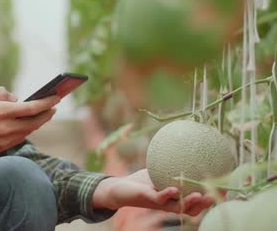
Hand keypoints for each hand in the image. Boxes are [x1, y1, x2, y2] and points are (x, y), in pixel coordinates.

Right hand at [0, 87, 59, 161]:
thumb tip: (15, 98)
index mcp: (0, 112)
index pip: (31, 108)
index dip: (46, 102)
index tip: (56, 97)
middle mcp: (5, 128)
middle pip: (35, 122)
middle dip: (47, 113)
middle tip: (54, 106)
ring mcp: (4, 140)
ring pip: (28, 131)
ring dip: (38, 122)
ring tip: (44, 113)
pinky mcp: (1, 147)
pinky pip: (19, 137)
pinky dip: (27, 129)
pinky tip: (27, 123)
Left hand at [92, 169, 214, 216]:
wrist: (121, 188)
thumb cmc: (142, 180)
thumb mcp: (160, 169)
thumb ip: (172, 160)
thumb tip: (187, 140)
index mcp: (177, 197)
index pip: (199, 199)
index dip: (213, 196)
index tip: (226, 189)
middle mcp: (171, 203)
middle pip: (194, 207)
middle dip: (206, 203)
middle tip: (218, 196)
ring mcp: (161, 203)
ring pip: (179, 207)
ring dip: (191, 203)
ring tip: (200, 196)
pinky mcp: (148, 199)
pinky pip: (160, 198)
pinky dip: (168, 194)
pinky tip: (174, 188)